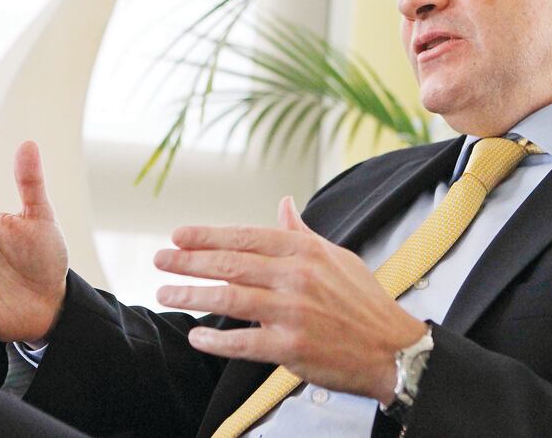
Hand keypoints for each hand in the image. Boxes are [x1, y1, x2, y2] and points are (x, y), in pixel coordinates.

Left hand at [153, 196, 427, 403]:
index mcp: (306, 251)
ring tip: (166, 293)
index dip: (207, 235)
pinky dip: (215, 340)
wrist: (391, 348)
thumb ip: (302, 233)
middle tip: (160, 260)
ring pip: (229, 299)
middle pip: (230, 264)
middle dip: (189, 261)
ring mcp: (293, 312)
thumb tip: (284, 204)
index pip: (245, 236)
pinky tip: (197, 335)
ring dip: (191, 295)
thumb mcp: (337, 257)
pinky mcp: (291, 347)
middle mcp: (297, 277)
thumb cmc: (364, 302)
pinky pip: (242, 342)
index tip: (178, 235)